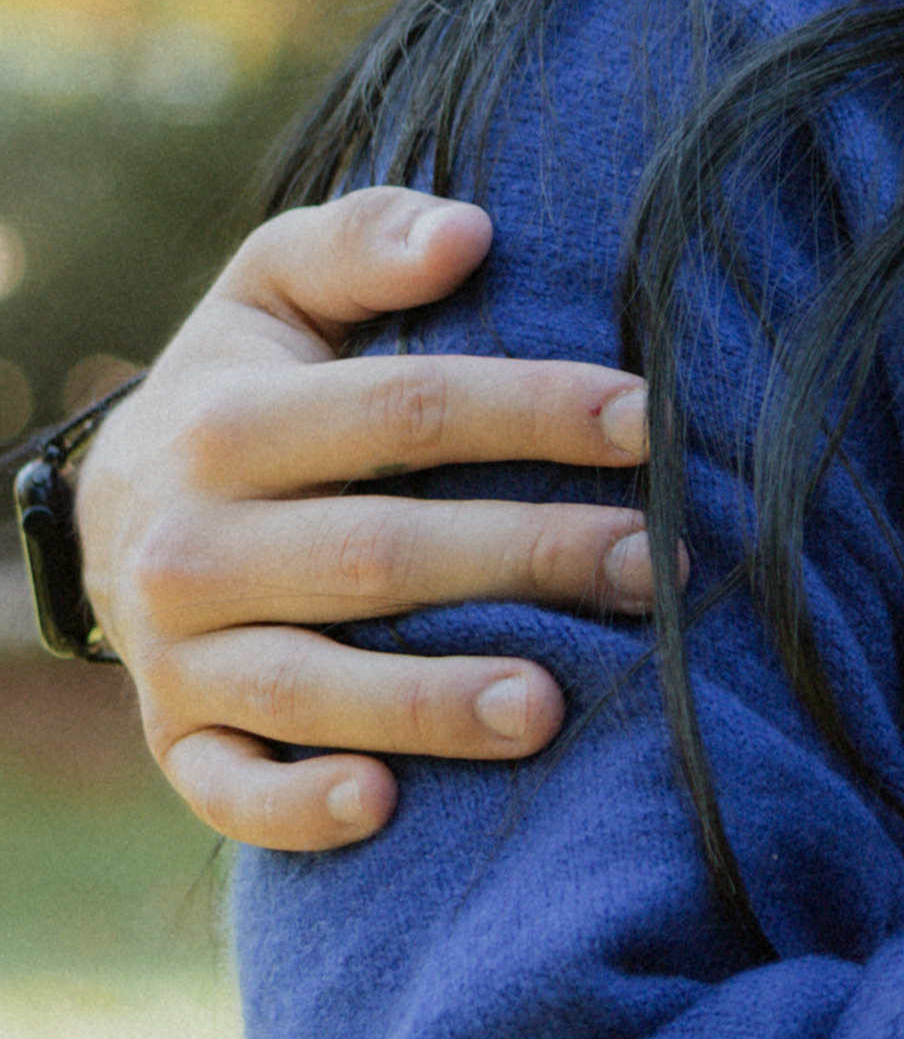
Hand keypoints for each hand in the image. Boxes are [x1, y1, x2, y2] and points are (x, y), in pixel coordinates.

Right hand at [74, 192, 655, 851]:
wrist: (117, 514)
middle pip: (375, 552)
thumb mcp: (274, 292)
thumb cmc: (246, 388)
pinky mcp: (175, 743)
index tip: (651, 421)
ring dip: (432, 701)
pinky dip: (297, 807)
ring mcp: (177, 654)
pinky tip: (384, 806)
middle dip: (523, 559)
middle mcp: (188, 543)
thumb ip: (361, 243)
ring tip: (554, 705)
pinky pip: (227, 792)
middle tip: (651, 566)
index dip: (534, 411)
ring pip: (307, 685)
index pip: (404, 410)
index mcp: (225, 419)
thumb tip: (468, 230)